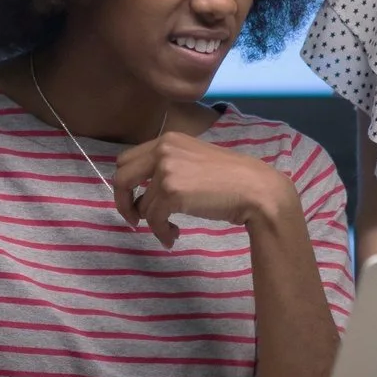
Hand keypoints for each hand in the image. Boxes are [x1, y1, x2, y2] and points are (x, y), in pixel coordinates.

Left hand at [111, 132, 298, 247]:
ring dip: (153, 223)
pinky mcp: (172, 191)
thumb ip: (169, 165)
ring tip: (170, 230)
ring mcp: (166, 169)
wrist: (255, 189)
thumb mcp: (194, 160)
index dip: (126, 184)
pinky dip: (161, 232)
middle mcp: (163, 149)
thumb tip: (143, 190)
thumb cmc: (231, 179)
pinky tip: (173, 237)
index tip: (134, 200)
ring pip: (140, 205)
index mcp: (168, 139)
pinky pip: (153, 219)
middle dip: (123, 202)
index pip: (127, 160)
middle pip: (121, 178)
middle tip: (134, 220)